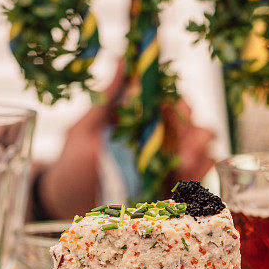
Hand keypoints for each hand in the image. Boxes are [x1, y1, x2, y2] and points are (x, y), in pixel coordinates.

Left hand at [39, 68, 214, 217]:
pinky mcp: (169, 192)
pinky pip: (198, 180)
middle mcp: (158, 140)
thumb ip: (106, 99)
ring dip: (198, 156)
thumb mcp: (83, 131)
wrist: (64, 209)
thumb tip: (122, 59)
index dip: (178, 105)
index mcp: (140, 121)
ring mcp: (166, 166)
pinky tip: (184, 184)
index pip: (173, 102)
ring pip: (203, 151)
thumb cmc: (70, 168)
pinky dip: (198, 178)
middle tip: (181, 148)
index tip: (168, 112)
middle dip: (193, 134)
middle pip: (194, 126)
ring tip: (182, 167)